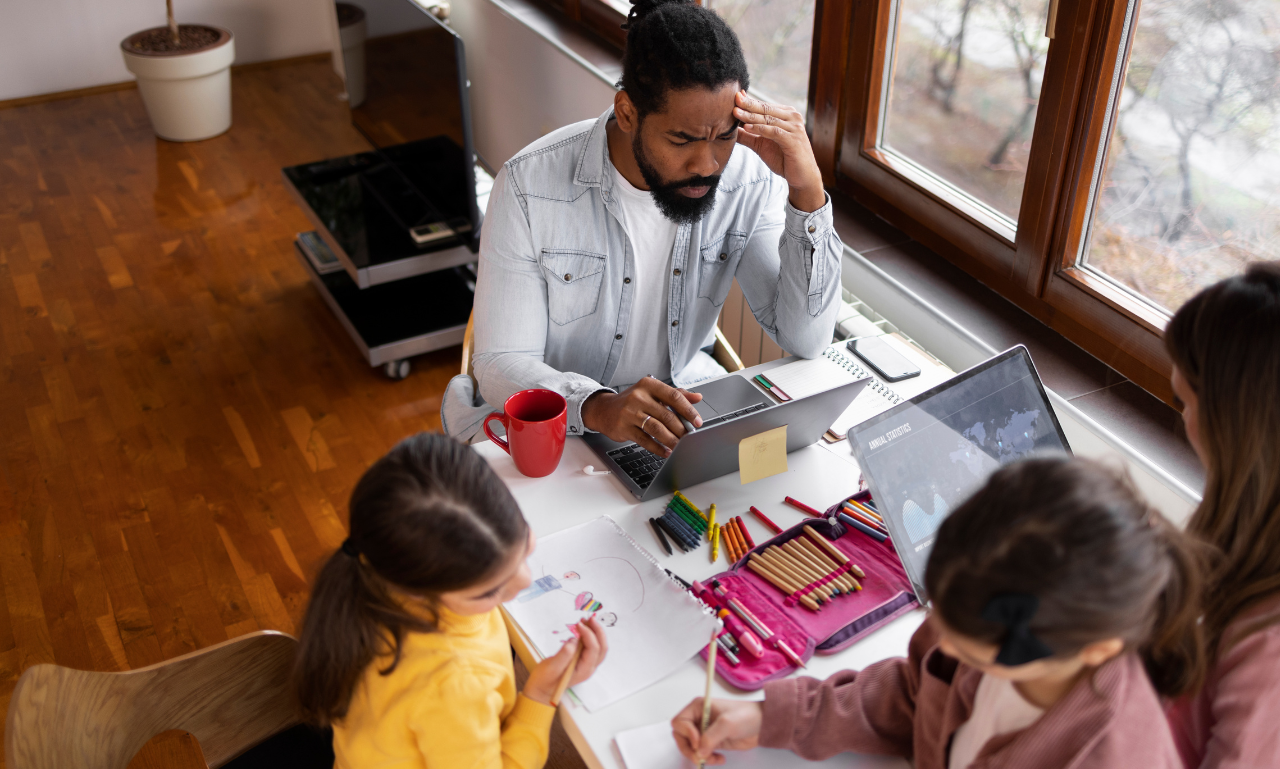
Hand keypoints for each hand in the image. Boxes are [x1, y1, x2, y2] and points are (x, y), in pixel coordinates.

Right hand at [523, 616, 609, 704]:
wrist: (541, 690)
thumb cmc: (545, 680)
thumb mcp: (551, 668)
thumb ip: (563, 655)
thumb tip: (574, 641)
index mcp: (584, 670)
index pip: (594, 649)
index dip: (589, 634)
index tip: (579, 624)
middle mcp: (589, 668)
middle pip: (602, 647)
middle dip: (597, 631)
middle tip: (589, 618)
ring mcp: (587, 664)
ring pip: (599, 646)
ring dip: (595, 632)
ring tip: (586, 620)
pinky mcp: (582, 661)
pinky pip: (592, 647)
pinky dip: (590, 636)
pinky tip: (582, 628)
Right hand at [581, 377, 703, 457]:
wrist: (604, 410)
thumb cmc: (633, 401)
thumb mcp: (653, 392)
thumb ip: (676, 394)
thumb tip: (698, 397)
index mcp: (649, 384)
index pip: (674, 396)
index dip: (688, 410)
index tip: (698, 421)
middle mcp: (638, 396)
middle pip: (666, 415)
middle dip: (681, 429)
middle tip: (690, 437)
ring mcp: (629, 412)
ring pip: (656, 428)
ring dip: (671, 440)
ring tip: (680, 446)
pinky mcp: (623, 427)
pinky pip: (645, 440)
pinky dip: (657, 448)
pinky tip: (666, 451)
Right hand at [671, 698, 763, 764]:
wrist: (762, 725)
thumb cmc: (746, 716)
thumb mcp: (727, 723)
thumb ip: (711, 737)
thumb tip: (698, 752)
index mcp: (698, 707)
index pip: (679, 722)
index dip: (686, 733)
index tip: (698, 742)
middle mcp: (698, 719)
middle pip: (680, 737)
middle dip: (689, 749)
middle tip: (701, 756)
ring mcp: (704, 731)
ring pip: (690, 747)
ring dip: (699, 756)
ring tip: (714, 758)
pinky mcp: (711, 742)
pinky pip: (701, 753)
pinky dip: (707, 759)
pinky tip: (720, 758)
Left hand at [733, 91, 824, 212]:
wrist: (802, 177)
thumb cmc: (783, 159)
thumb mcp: (761, 145)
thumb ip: (747, 135)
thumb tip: (729, 128)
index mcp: (786, 115)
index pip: (764, 106)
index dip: (749, 101)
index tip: (735, 97)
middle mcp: (793, 117)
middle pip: (766, 109)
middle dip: (749, 104)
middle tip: (734, 99)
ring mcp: (795, 128)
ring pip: (769, 119)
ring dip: (751, 116)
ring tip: (736, 113)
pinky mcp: (794, 140)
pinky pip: (774, 132)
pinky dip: (760, 129)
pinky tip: (748, 127)